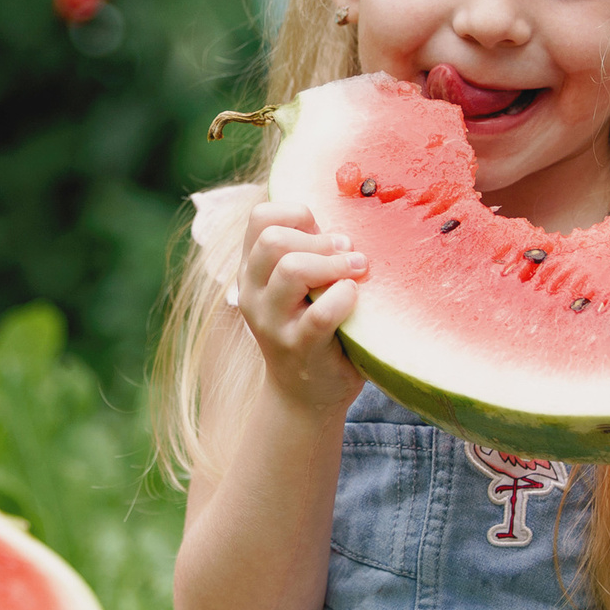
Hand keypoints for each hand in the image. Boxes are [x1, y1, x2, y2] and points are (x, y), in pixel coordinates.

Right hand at [235, 202, 367, 413]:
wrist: (305, 395)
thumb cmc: (312, 329)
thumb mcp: (297, 288)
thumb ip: (308, 254)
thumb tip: (343, 226)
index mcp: (251, 271)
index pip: (260, 218)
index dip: (297, 213)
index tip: (322, 232)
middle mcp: (252, 294)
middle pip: (273, 239)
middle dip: (319, 239)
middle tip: (346, 252)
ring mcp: (272, 323)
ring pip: (292, 269)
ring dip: (334, 264)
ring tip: (357, 270)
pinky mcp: (299, 347)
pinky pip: (322, 312)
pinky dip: (345, 296)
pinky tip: (354, 297)